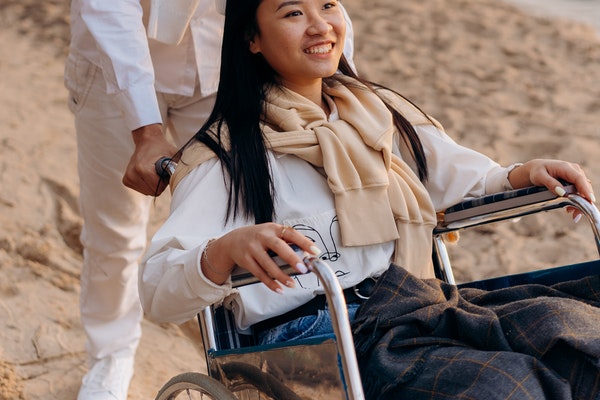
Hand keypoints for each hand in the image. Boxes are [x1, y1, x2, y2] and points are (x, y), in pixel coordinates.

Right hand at [122, 124, 178, 195]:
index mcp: (142, 169)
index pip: (157, 188)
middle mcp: (132, 174)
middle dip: (159, 183)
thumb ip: (180, 167)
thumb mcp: (174, 155)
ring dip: (153, 184)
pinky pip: (142, 190)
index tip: (164, 170)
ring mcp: (128, 177)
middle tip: (159, 171)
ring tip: (153, 171)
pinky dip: (147, 184)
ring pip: (147, 192)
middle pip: (153, 191)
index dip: (164, 181)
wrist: (147, 141)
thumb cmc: (162, 148)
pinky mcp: (126, 180)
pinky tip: (147, 174)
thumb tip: (188, 177)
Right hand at [202, 223, 320, 293]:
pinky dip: (270, 283)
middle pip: (278, 247)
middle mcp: (262, 237)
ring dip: (281, 275)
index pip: (291, 233)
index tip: (315, 252)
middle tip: (303, 269)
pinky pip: (259, 273)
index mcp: (273, 229)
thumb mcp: (272, 233)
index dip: (304, 242)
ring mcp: (252, 248)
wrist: (232, 241)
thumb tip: (308, 254)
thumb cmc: (258, 237)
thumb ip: (287, 242)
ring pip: (268, 263)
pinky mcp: (246, 260)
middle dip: (292, 258)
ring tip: (292, 284)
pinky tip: (279, 289)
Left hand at [508, 159, 595, 221]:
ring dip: (580, 203)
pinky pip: (579, 191)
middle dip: (583, 201)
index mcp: (565, 167)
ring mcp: (575, 175)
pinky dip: (577, 201)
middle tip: (576, 215)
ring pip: (583, 190)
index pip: (579, 179)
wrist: (536, 169)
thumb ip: (550, 183)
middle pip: (584, 186)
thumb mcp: (539, 176)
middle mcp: (573, 170)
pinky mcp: (574, 181)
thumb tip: (562, 193)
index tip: (590, 200)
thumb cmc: (537, 171)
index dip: (585, 190)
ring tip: (572, 214)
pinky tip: (570, 209)